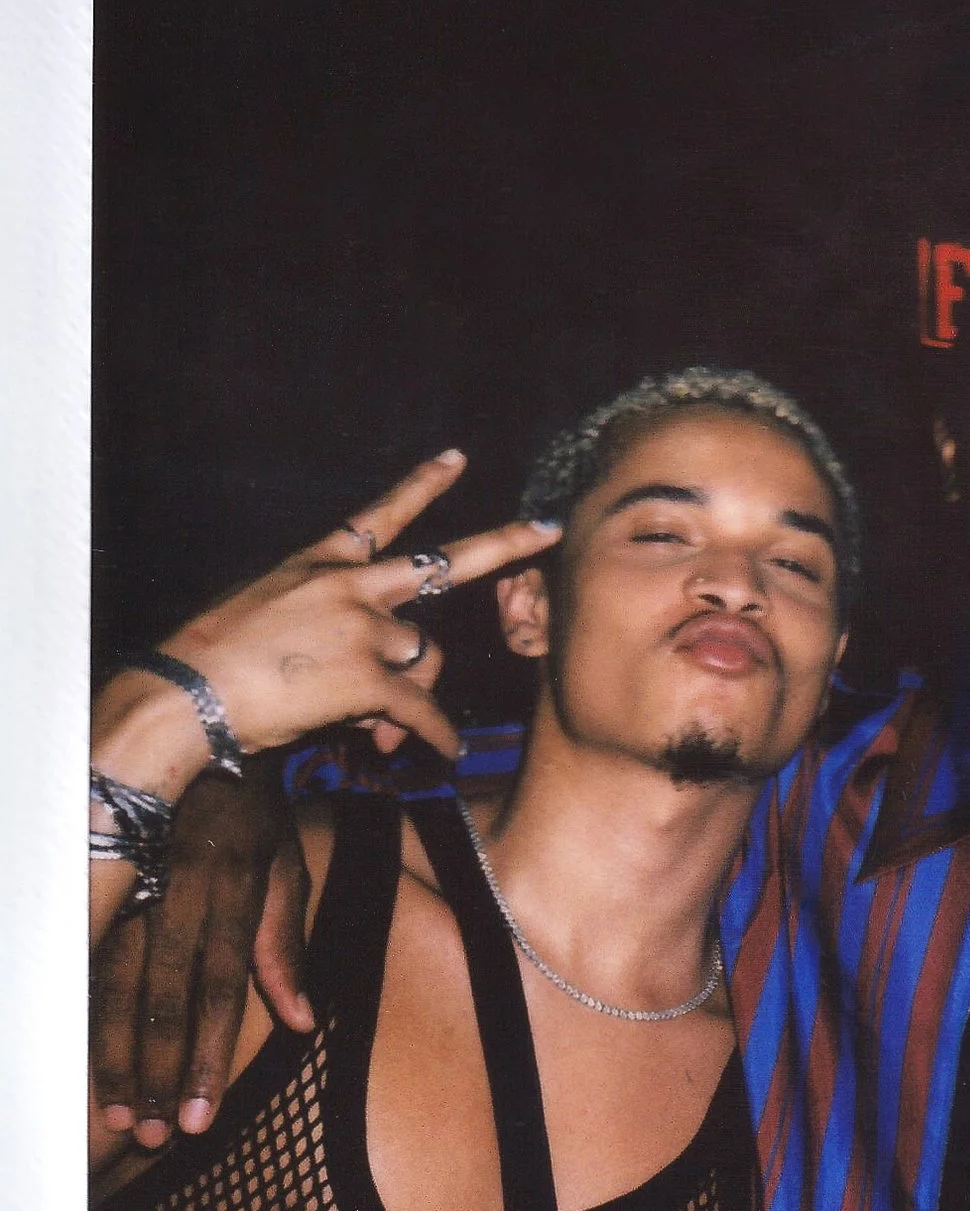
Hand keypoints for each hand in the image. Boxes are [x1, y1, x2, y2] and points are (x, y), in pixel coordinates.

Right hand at [91, 764, 311, 1146]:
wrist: (189, 733)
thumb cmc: (248, 811)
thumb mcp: (285, 864)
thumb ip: (286, 944)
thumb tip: (302, 1022)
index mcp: (229, 888)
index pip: (219, 989)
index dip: (209, 1056)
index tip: (203, 1115)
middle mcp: (173, 891)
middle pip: (163, 1000)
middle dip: (160, 1073)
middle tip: (158, 1135)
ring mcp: (126, 885)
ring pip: (114, 986)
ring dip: (114, 1056)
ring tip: (120, 1115)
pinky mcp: (92, 882)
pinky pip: (82, 958)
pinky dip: (81, 1011)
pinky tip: (76, 1056)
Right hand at [143, 451, 558, 766]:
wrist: (183, 694)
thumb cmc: (213, 664)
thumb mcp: (270, 618)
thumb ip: (337, 635)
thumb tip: (380, 688)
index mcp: (320, 564)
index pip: (380, 516)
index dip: (423, 485)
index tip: (456, 458)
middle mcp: (350, 586)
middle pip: (445, 563)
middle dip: (503, 546)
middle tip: (544, 529)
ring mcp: (364, 629)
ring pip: (425, 659)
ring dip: (409, 695)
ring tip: (372, 726)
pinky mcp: (369, 678)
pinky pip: (422, 710)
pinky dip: (435, 735)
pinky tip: (442, 751)